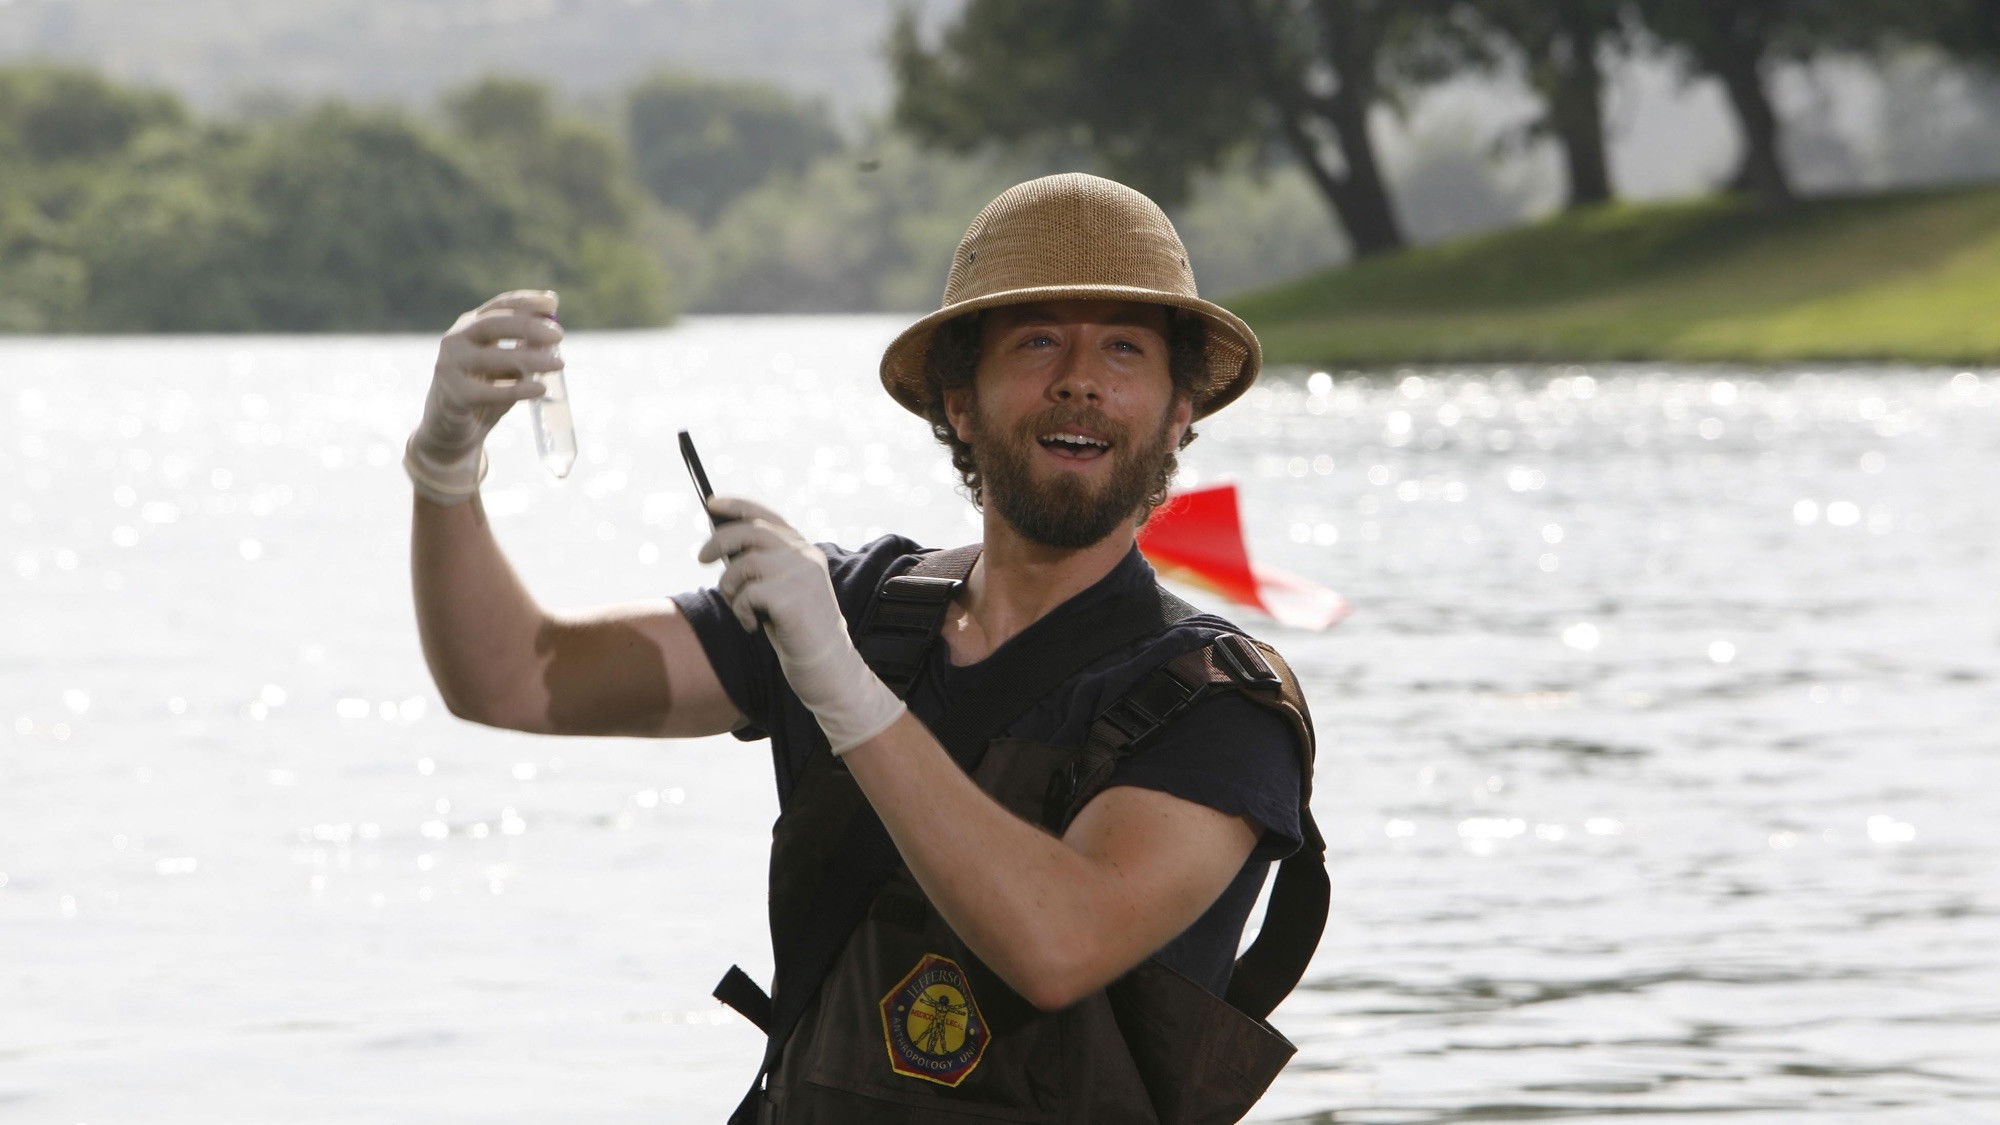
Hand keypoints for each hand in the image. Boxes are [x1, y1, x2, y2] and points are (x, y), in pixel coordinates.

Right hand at [405, 290, 564, 504]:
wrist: (452, 430)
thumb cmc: (485, 392)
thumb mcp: (508, 367)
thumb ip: (527, 349)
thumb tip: (554, 333)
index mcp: (470, 327)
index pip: (498, 306)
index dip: (525, 302)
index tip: (551, 303)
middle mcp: (456, 340)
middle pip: (493, 323)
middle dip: (528, 326)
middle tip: (559, 335)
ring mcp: (450, 366)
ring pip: (493, 357)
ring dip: (529, 358)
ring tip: (559, 364)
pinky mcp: (453, 395)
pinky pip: (488, 391)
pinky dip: (517, 390)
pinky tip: (540, 389)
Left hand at [698, 497, 904, 754]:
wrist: (828, 666)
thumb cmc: (796, 630)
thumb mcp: (779, 589)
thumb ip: (759, 565)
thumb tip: (717, 546)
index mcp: (804, 550)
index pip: (767, 516)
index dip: (737, 506)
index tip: (711, 503)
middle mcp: (805, 556)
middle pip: (749, 532)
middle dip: (718, 542)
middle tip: (700, 559)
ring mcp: (801, 575)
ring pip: (743, 565)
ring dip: (730, 589)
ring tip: (740, 609)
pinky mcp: (792, 598)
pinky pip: (746, 594)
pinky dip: (741, 612)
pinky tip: (752, 627)